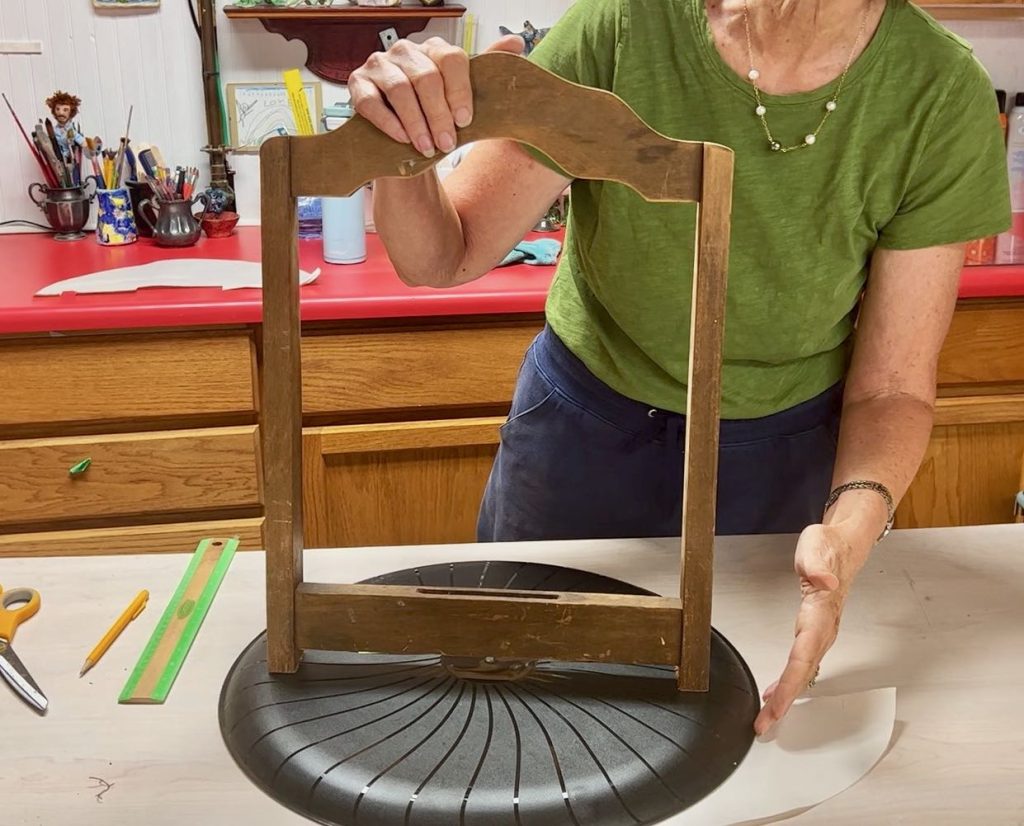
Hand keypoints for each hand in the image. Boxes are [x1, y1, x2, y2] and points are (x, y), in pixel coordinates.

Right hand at [349, 34, 524, 158]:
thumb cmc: (435, 116)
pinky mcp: (357, 85)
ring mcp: (378, 65)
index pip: (451, 59)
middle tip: (448, 144)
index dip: (460, 92)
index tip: (466, 121)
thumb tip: (517, 42)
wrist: (404, 140)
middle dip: (439, 115)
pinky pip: (372, 102)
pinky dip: (389, 123)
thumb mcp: (461, 95)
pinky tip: (403, 139)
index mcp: (433, 49)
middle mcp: (404, 51)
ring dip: (417, 122)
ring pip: (399, 89)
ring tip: (428, 147)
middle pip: (425, 77)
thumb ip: (485, 68)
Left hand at [753, 523, 852, 735]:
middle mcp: (822, 629)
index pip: (803, 655)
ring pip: (803, 672)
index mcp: (819, 614)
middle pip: (803, 673)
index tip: (775, 703)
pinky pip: (801, 663)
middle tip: (766, 724)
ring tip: (768, 717)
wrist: (843, 546)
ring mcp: (820, 633)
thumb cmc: (828, 547)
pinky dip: (789, 681)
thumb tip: (824, 582)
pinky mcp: (814, 632)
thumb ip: (817, 564)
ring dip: (787, 696)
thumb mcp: (818, 546)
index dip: (790, 683)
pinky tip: (776, 691)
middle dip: (786, 701)